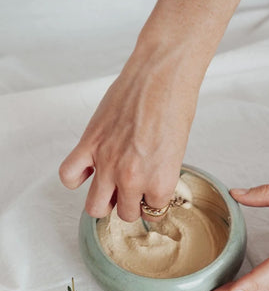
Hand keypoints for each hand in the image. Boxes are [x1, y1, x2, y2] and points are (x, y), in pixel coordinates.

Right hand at [59, 40, 201, 221]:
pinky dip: (76, 179)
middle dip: (131, 204)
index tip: (153, 194)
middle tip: (134, 190)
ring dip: (105, 201)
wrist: (160, 75)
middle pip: (124, 214)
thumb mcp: (177, 151)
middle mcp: (132, 179)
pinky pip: (69, 177)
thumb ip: (158, 175)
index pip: (154, 212)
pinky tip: (89, 170)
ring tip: (112, 187)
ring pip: (95, 207)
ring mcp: (107, 163)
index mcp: (160, 182)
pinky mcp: (89, 144)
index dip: (154, 202)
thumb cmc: (175, 106)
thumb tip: (146, 185)